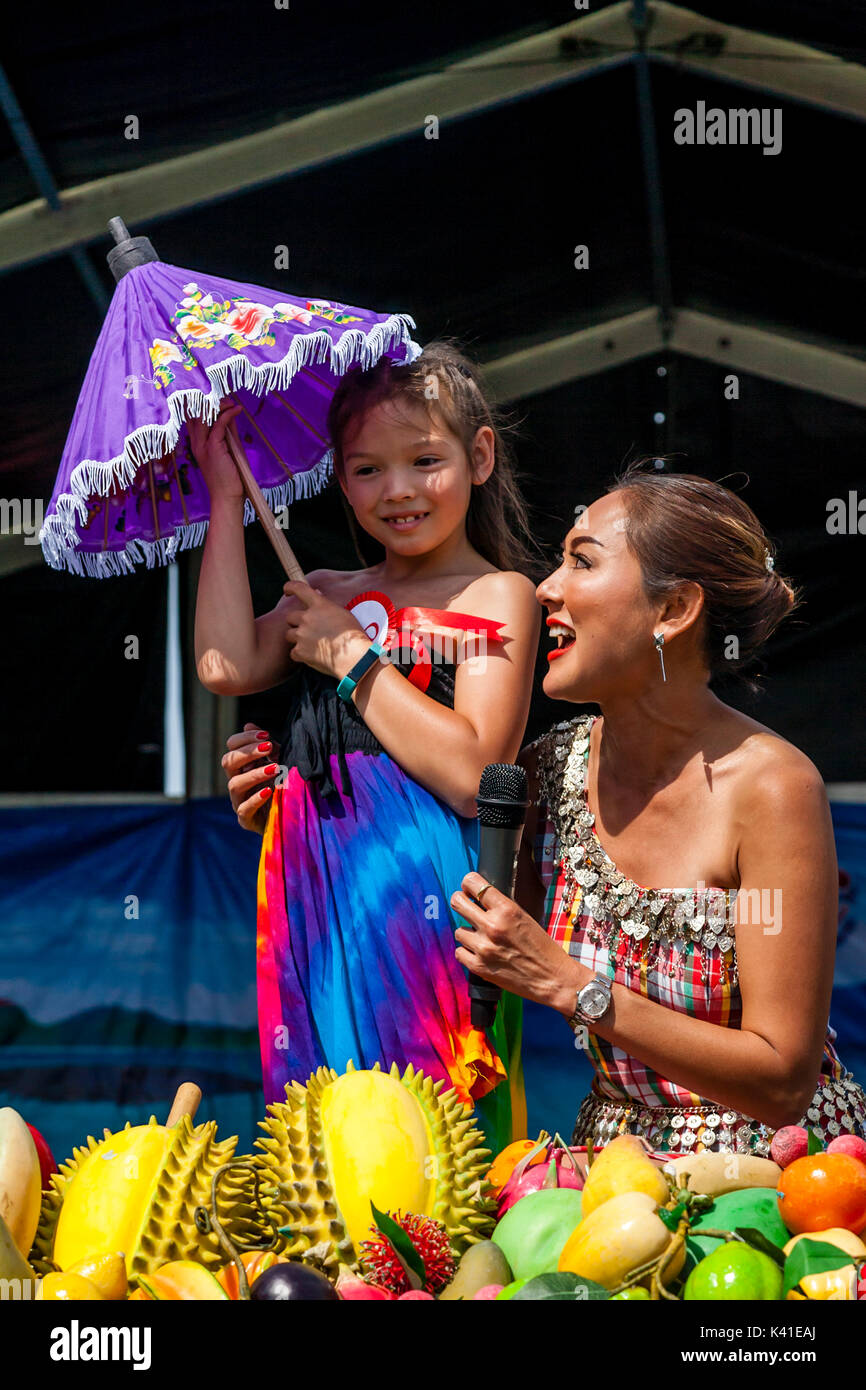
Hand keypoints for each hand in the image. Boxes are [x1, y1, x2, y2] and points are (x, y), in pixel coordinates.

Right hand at [188, 400, 244, 499]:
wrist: (227, 496)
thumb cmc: (229, 475)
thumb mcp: (228, 448)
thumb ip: (227, 431)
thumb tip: (231, 413)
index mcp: (196, 443)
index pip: (192, 417)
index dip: (201, 404)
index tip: (217, 398)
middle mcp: (196, 442)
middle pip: (195, 412)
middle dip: (209, 400)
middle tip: (225, 398)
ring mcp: (203, 444)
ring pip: (204, 414)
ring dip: (219, 404)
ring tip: (231, 403)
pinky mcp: (213, 446)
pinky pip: (220, 423)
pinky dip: (229, 413)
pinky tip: (237, 409)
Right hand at [221, 723, 279, 833]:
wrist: (290, 817)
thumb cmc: (282, 785)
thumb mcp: (279, 762)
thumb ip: (267, 746)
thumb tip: (248, 724)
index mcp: (242, 766)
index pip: (232, 746)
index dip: (245, 738)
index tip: (266, 735)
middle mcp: (237, 781)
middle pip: (228, 762)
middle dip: (247, 752)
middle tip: (268, 747)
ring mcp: (239, 801)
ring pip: (234, 784)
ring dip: (254, 774)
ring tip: (274, 769)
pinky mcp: (247, 820)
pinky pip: (244, 809)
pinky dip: (255, 799)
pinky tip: (269, 791)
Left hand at [282, 580, 372, 677]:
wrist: (354, 656)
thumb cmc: (354, 635)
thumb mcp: (343, 614)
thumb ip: (327, 606)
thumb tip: (317, 595)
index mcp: (319, 605)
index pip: (299, 589)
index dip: (290, 587)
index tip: (287, 590)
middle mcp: (307, 618)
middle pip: (290, 617)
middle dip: (296, 622)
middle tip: (307, 629)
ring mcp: (302, 635)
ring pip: (289, 634)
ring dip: (297, 638)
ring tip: (312, 645)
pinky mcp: (300, 651)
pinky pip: (294, 652)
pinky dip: (301, 655)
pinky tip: (314, 656)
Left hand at [451, 871, 583, 1011]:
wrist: (552, 979)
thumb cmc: (543, 948)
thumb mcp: (525, 918)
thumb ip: (501, 908)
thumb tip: (479, 899)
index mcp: (507, 909)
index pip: (474, 883)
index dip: (468, 884)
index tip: (469, 889)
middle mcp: (492, 926)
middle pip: (457, 902)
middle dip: (460, 902)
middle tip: (466, 907)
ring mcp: (483, 947)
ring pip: (459, 930)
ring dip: (468, 933)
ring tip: (483, 939)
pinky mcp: (478, 967)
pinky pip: (459, 952)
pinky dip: (468, 952)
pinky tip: (481, 953)